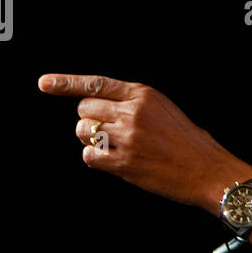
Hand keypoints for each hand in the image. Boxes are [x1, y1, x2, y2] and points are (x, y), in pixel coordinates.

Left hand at [38, 73, 249, 208]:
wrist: (206, 169)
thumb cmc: (188, 141)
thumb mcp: (163, 109)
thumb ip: (133, 103)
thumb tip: (100, 109)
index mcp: (143, 94)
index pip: (96, 84)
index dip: (66, 83)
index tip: (45, 84)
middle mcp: (132, 112)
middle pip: (85, 109)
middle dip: (90, 119)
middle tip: (108, 131)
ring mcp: (127, 138)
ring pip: (84, 131)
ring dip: (91, 139)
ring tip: (114, 146)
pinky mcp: (124, 162)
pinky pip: (90, 155)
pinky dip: (96, 158)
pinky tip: (113, 160)